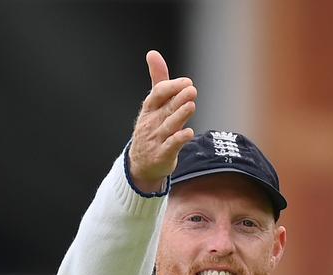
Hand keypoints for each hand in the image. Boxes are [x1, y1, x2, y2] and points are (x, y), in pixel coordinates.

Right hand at [128, 50, 196, 192]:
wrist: (141, 164)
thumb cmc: (151, 128)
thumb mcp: (153, 104)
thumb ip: (157, 80)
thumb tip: (152, 53)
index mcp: (149, 109)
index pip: (157, 95)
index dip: (171, 87)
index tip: (187, 82)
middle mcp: (152, 123)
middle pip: (166, 109)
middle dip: (178, 99)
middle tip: (191, 89)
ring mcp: (156, 139)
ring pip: (169, 126)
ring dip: (180, 115)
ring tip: (191, 105)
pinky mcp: (163, 155)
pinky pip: (171, 146)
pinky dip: (179, 139)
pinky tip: (189, 132)